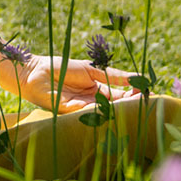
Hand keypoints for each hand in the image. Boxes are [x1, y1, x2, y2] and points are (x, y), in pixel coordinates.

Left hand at [12, 54, 136, 112]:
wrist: (35, 71)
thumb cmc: (60, 67)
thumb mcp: (90, 70)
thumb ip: (112, 75)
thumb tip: (138, 76)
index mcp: (98, 90)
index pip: (122, 96)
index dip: (134, 95)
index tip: (146, 92)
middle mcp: (93, 101)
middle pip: (116, 106)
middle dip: (130, 104)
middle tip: (143, 100)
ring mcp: (83, 108)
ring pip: (105, 111)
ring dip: (117, 108)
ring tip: (131, 104)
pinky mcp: (70, 111)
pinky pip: (88, 112)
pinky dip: (99, 110)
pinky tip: (109, 107)